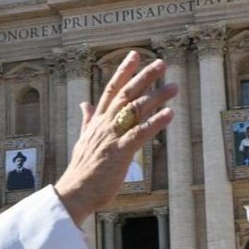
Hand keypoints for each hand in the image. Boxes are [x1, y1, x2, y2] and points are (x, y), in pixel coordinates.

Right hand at [55, 51, 175, 225]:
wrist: (74, 193)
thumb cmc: (82, 170)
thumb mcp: (83, 139)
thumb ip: (87, 120)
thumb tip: (84, 103)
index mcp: (97, 122)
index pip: (111, 90)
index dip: (123, 71)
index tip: (135, 55)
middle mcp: (105, 125)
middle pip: (126, 94)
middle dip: (144, 77)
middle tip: (161, 63)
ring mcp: (112, 137)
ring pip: (136, 111)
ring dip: (156, 97)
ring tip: (174, 86)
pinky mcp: (120, 153)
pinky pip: (140, 134)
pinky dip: (155, 123)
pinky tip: (170, 113)